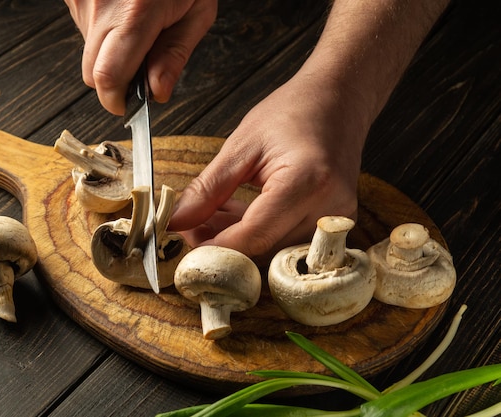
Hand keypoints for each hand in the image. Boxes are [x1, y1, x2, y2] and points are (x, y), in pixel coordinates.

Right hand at [64, 0, 216, 114]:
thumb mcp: (197, 11)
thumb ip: (175, 55)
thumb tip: (156, 93)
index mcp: (136, 14)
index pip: (108, 77)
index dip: (116, 101)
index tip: (128, 106)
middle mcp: (101, 5)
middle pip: (91, 72)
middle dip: (114, 81)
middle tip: (140, 67)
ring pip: (87, 50)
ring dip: (110, 52)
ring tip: (136, 26)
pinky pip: (83, 27)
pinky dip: (102, 30)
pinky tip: (122, 12)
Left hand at [168, 71, 369, 262]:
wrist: (339, 100)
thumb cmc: (295, 112)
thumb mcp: (242, 144)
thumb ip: (207, 188)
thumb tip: (176, 219)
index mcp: (307, 182)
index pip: (254, 235)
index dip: (213, 248)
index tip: (182, 242)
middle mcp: (329, 209)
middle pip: (263, 251)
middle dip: (220, 246)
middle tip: (190, 225)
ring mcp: (336, 221)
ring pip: (272, 252)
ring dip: (236, 242)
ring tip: (211, 213)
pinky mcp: (333, 227)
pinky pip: (286, 243)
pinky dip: (256, 235)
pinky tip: (234, 214)